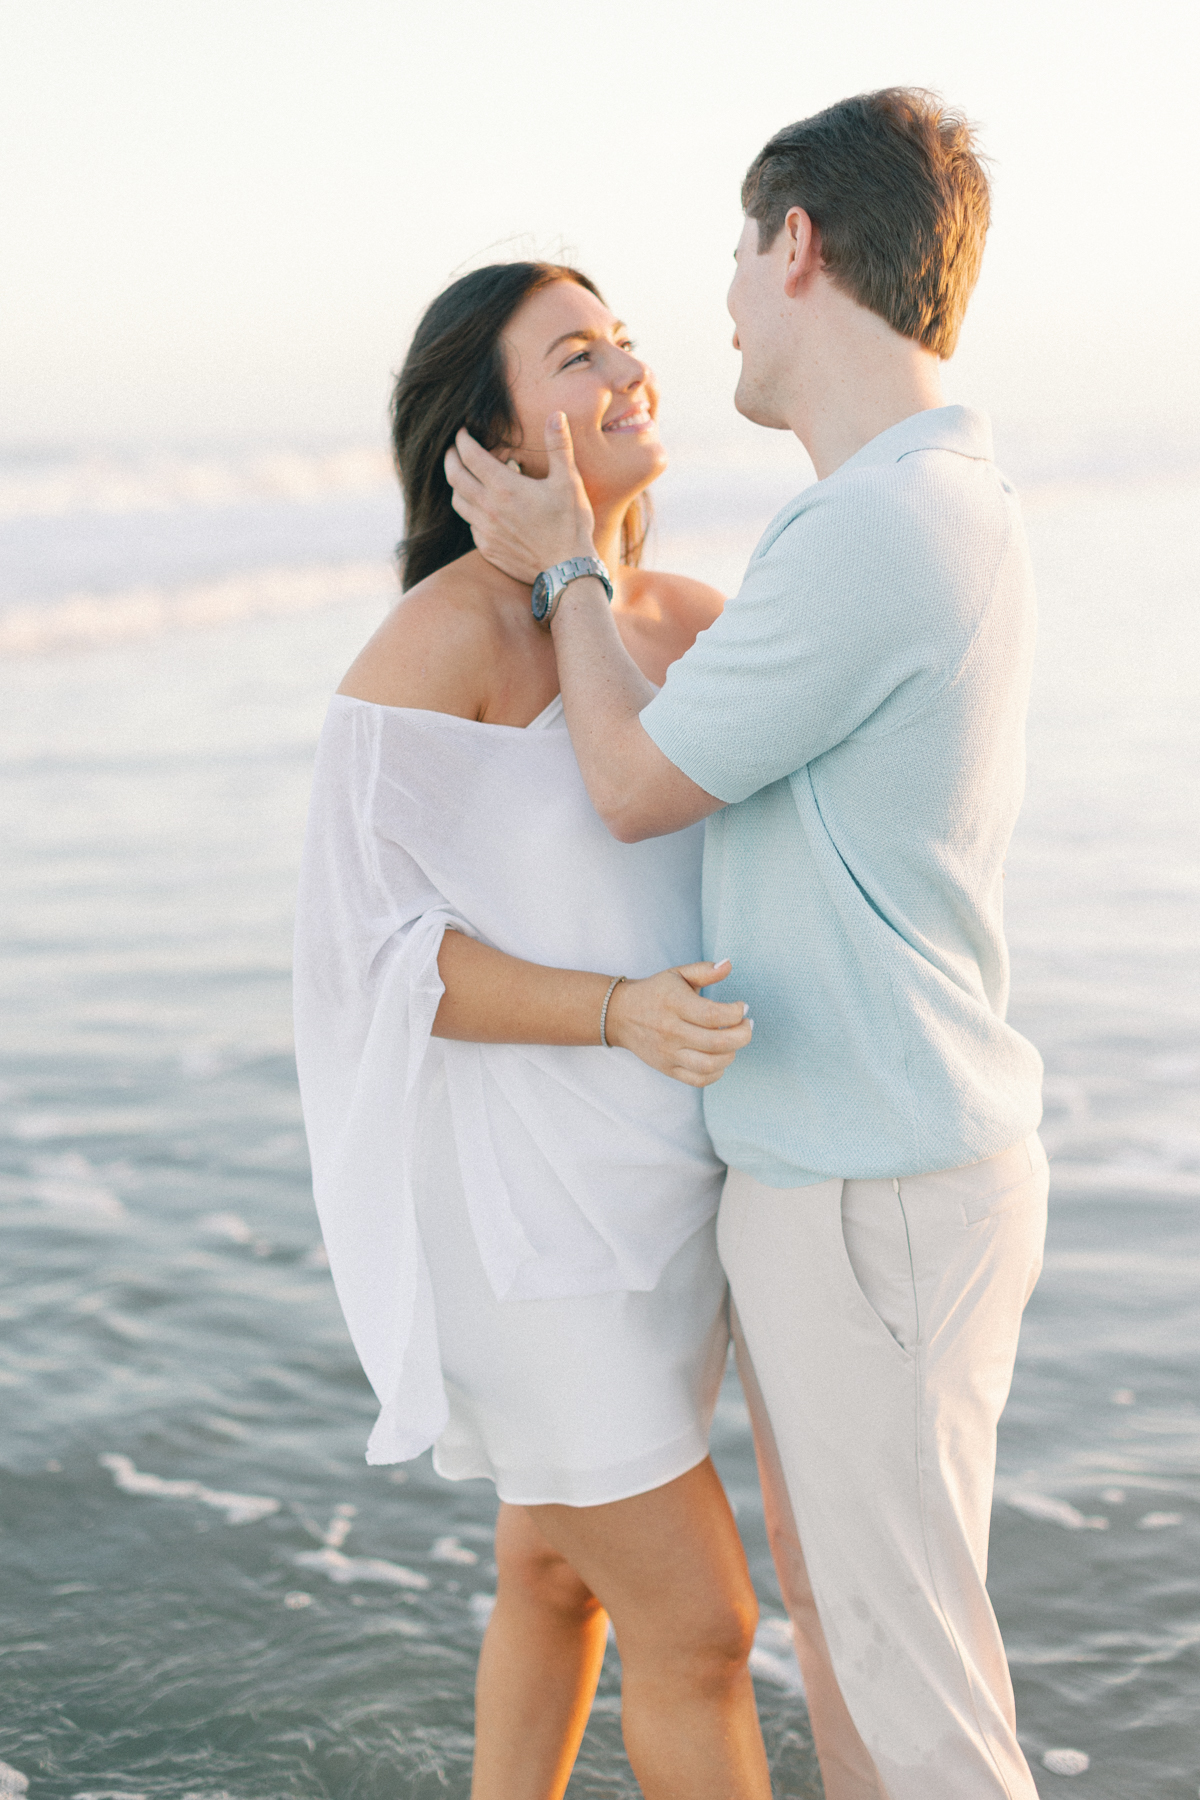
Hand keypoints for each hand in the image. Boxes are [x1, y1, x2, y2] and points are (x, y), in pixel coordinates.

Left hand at [444, 412, 596, 585]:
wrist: (567, 570)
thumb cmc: (570, 524)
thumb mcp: (568, 481)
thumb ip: (559, 446)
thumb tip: (556, 414)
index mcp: (504, 487)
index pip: (470, 455)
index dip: (462, 439)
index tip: (463, 432)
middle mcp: (488, 508)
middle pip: (454, 476)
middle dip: (451, 458)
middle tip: (454, 449)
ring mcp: (484, 531)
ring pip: (457, 501)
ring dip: (457, 485)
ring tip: (465, 476)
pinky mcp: (487, 548)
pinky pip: (469, 524)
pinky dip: (471, 510)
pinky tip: (483, 507)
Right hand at [603, 960, 751, 1087]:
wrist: (620, 1015)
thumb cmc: (656, 992)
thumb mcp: (677, 974)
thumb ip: (705, 970)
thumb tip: (729, 964)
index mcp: (674, 1004)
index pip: (713, 1015)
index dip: (736, 1013)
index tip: (742, 1007)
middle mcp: (670, 1031)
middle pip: (717, 1042)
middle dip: (742, 1035)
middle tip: (747, 1025)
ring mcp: (668, 1053)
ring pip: (710, 1064)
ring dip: (731, 1054)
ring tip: (734, 1041)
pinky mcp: (667, 1068)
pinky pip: (699, 1080)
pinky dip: (717, 1072)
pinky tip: (721, 1057)